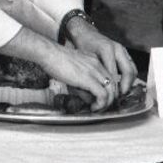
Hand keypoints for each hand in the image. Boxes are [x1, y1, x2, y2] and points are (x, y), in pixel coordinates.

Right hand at [0, 27, 120, 110]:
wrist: (49, 53)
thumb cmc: (55, 61)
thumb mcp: (73, 70)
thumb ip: (82, 81)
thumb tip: (87, 97)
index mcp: (94, 61)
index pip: (109, 77)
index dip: (108, 90)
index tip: (102, 99)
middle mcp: (97, 65)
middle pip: (114, 84)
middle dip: (111, 98)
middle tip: (103, 107)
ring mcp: (94, 71)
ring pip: (111, 90)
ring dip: (107, 103)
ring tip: (98, 109)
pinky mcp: (88, 79)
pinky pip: (102, 95)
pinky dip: (101, 104)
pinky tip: (93, 107)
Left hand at [64, 16, 136, 94]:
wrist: (86, 32)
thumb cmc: (82, 46)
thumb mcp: (84, 59)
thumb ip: (91, 72)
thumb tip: (96, 91)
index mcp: (106, 50)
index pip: (114, 73)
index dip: (113, 87)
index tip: (110, 98)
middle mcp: (117, 49)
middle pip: (129, 71)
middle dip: (126, 86)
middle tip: (119, 97)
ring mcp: (122, 49)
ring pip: (132, 69)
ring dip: (129, 82)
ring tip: (121, 93)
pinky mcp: (124, 52)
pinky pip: (131, 66)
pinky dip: (129, 77)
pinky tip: (122, 85)